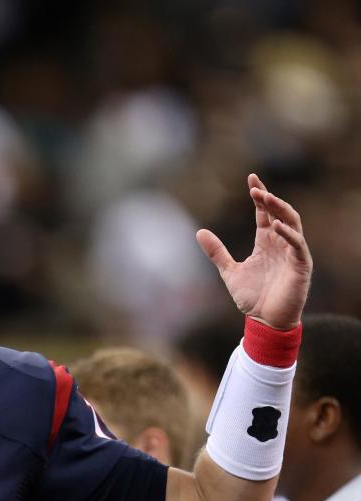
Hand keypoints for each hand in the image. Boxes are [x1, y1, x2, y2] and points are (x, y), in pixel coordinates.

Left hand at [196, 174, 311, 329]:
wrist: (264, 322)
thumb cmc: (252, 298)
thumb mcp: (229, 272)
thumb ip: (217, 252)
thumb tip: (199, 231)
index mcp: (265, 243)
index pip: (265, 213)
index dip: (260, 196)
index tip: (251, 179)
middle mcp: (280, 244)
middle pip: (279, 213)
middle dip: (268, 198)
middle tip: (255, 186)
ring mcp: (292, 253)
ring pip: (292, 223)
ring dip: (279, 209)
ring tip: (265, 197)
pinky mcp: (300, 266)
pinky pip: (297, 245)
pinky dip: (288, 234)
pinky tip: (276, 226)